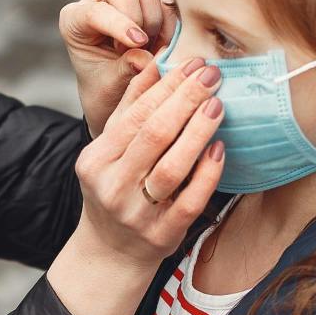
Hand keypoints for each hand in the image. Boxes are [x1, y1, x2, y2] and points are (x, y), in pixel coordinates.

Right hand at [43, 53, 224, 314]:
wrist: (110, 251)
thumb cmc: (115, 189)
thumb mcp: (110, 150)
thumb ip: (130, 108)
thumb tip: (153, 64)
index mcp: (96, 160)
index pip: (135, 115)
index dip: (167, 87)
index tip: (193, 65)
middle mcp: (112, 187)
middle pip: (153, 135)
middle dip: (186, 100)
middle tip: (212, 76)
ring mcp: (137, 214)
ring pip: (172, 167)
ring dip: (198, 132)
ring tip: (218, 105)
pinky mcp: (162, 234)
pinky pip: (189, 201)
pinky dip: (207, 174)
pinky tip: (219, 149)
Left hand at [62, 0, 175, 136]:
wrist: (116, 94)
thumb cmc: (105, 89)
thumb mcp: (109, 86)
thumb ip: (125, 70)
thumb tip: (146, 57)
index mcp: (75, 19)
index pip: (96, 9)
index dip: (119, 23)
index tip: (137, 44)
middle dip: (136, 13)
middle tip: (138, 46)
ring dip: (154, 17)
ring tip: (147, 46)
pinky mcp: (149, 1)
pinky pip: (166, 0)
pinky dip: (168, 24)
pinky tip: (159, 44)